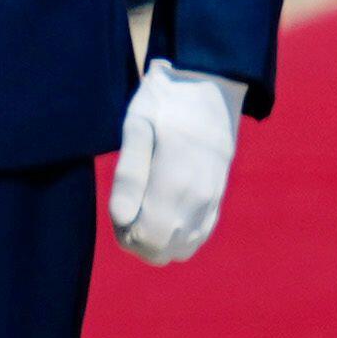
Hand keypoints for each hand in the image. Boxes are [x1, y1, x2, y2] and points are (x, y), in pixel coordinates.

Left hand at [109, 61, 243, 265]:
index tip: (118, 208)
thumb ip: (129, 175)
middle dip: (136, 240)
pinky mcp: (218, 199)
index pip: (147, 239)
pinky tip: (163, 209)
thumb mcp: (137, 126)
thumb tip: (122, 219)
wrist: (212, 86)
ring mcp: (212, 201)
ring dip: (156, 238)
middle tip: (127, 207)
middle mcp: (199, 198)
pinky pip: (197, 237)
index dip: (124, 234)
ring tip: (144, 206)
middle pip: (161, 251)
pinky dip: (176, 234)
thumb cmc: (166, 102)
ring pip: (180, 249)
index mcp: (176, 180)